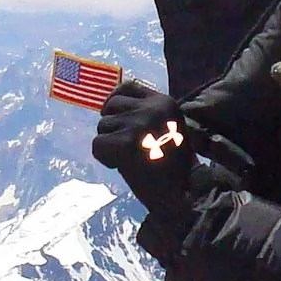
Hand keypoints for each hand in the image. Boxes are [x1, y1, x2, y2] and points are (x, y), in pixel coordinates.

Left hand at [92, 80, 193, 215]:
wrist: (183, 193)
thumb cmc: (174, 165)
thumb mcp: (167, 126)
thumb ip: (144, 112)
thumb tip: (110, 104)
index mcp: (164, 102)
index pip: (127, 87)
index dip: (115, 100)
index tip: (113, 115)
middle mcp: (151, 108)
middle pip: (110, 106)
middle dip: (112, 125)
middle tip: (127, 146)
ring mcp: (137, 124)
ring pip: (102, 126)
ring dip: (109, 143)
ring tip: (129, 158)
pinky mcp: (124, 143)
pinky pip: (97, 145)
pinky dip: (105, 158)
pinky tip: (122, 166)